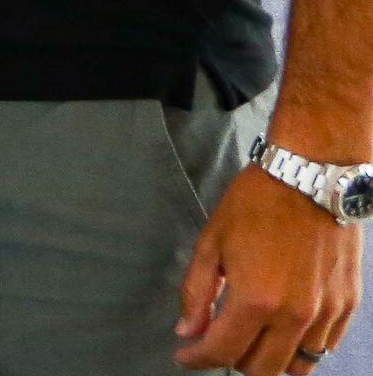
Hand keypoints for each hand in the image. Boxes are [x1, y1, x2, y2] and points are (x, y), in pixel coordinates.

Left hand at [180, 162, 359, 371]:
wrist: (311, 178)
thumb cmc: (255, 205)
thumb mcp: (211, 243)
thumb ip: (197, 292)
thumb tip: (187, 332)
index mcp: (256, 300)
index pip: (223, 352)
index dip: (198, 359)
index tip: (186, 355)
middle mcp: (295, 315)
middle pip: (262, 369)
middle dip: (233, 361)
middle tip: (218, 341)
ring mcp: (327, 313)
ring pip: (298, 365)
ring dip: (270, 359)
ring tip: (253, 337)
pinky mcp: (348, 304)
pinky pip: (325, 346)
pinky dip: (302, 346)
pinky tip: (284, 327)